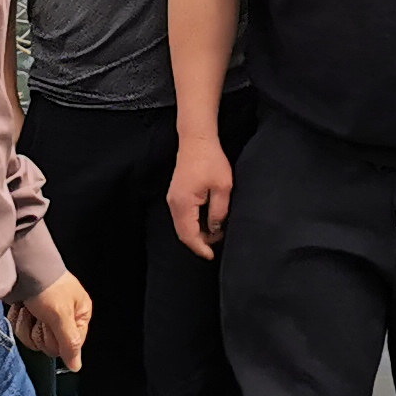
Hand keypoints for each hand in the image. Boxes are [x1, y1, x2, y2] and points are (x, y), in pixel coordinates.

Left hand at [13, 271, 91, 369]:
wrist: (21, 267)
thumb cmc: (46, 285)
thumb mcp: (61, 316)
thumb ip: (69, 344)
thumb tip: (76, 366)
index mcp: (79, 314)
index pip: (70, 346)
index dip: (57, 340)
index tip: (52, 326)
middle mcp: (63, 316)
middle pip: (49, 344)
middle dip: (40, 331)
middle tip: (40, 315)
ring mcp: (44, 314)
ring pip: (32, 339)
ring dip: (26, 324)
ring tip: (29, 308)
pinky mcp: (28, 312)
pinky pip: (21, 328)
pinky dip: (18, 318)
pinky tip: (21, 306)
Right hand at [168, 134, 235, 258]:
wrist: (197, 139)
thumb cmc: (210, 160)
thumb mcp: (223, 188)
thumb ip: (219, 212)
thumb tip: (215, 230)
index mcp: (184, 203)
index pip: (189, 235)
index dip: (201, 248)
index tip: (212, 255)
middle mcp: (174, 203)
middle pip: (183, 233)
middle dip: (199, 242)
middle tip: (217, 244)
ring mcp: (173, 198)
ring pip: (182, 225)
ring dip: (196, 233)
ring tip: (215, 234)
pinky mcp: (176, 194)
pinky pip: (182, 216)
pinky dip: (193, 224)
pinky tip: (207, 222)